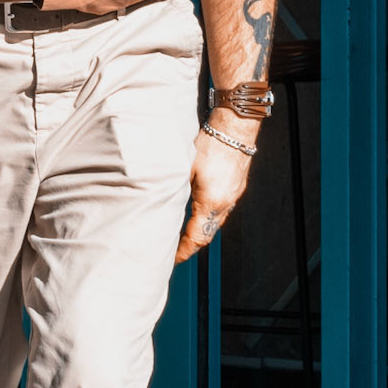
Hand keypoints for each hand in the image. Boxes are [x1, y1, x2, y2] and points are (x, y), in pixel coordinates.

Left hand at [175, 119, 256, 264]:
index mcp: (211, 202)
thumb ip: (170, 186)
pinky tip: (195, 212)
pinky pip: (220, 210)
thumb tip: (152, 198)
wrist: (235, 128)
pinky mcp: (234, 187)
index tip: (172, 259)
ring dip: (198, 231)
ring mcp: (232, 196)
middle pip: (206, 234)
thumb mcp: (183, 166)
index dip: (183, 251)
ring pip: (214, 223)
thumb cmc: (210, 142)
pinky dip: (206, 217)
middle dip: (190, 246)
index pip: (196, 237)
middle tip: (173, 250)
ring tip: (181, 234)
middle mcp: (225, 203)